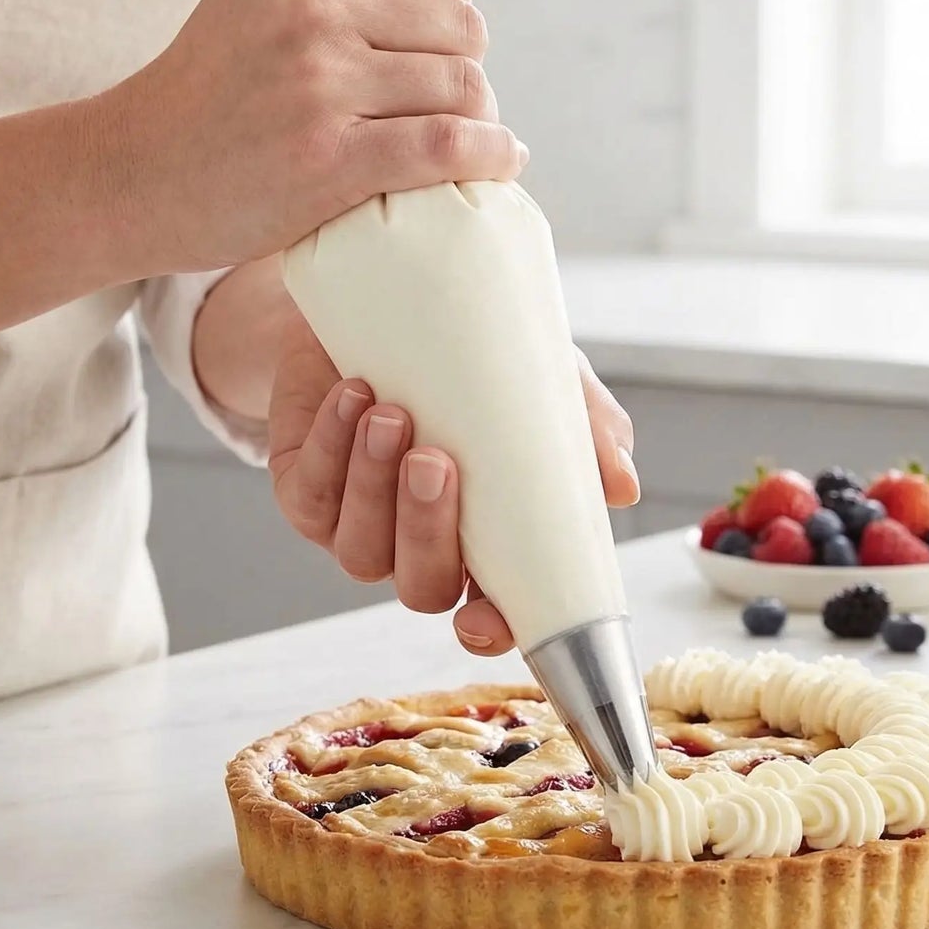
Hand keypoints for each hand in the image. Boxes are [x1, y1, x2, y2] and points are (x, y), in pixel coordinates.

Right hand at [102, 0, 523, 275]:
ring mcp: (318, 79)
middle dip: (465, 71)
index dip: (454, 13)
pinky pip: (448, 146)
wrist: (143, 167)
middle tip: (435, 105)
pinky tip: (500, 161)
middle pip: (466, 32)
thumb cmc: (228, 78)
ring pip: (464, 90)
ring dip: (477, 120)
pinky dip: (490, 156)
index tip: (427, 48)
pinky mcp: (329, 157)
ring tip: (456, 139)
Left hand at [268, 309, 639, 654]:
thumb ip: (584, 428)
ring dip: (375, 486)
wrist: (380, 300)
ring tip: (391, 412)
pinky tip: (354, 397)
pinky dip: (333, 447)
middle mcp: (421, 546)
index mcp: (487, 540)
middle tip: (436, 460)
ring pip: (363, 551)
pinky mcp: (306, 493)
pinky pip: (314, 497)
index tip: (484, 618)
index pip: (494, 612)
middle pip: (424, 588)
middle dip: (428, 532)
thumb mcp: (540, 377)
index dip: (491, 629)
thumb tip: (622, 485)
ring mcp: (359, 525)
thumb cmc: (468, 355)